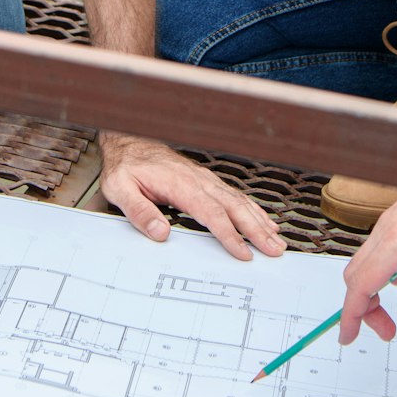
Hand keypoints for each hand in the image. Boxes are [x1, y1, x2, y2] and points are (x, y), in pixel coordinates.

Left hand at [100, 133, 285, 260]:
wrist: (129, 143)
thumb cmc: (126, 167)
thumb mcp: (120, 189)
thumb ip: (139, 211)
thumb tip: (160, 232)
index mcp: (180, 184)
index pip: (211, 213)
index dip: (229, 235)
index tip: (243, 252)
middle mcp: (198, 181)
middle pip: (234, 207)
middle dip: (257, 230)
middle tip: (274, 250)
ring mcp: (205, 180)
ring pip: (239, 201)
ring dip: (260, 221)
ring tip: (276, 240)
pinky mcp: (207, 181)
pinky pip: (235, 196)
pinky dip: (253, 209)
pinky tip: (264, 221)